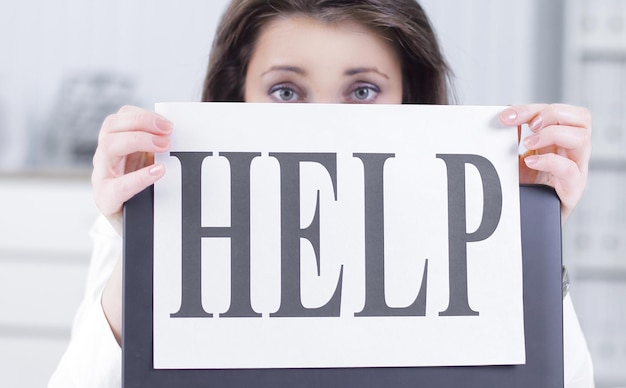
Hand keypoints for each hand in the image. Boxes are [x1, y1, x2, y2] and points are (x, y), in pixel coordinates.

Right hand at [91, 105, 171, 233]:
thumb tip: (183, 133)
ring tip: (165, 147)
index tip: (168, 124)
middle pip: (111, 127)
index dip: (143, 116)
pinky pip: (118, 186)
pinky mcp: (105, 200)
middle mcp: (104, 158)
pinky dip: (139, 177)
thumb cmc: (146, 193)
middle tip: (168, 133)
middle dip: (141, 124)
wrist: (137, 230)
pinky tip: (158, 171)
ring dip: (138, 140)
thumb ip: (158, 149)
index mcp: (115, 146)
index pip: (120, 118)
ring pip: (109, 146)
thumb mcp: (150, 165)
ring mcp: (101, 178)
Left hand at [499, 104, 591, 222]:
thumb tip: (505, 116)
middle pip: (581, 118)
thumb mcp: (515, 158)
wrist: (525, 222)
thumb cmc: (524, 189)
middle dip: (552, 114)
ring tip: (528, 143)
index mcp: (560, 141)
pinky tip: (530, 162)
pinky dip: (549, 161)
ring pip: (582, 138)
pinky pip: (570, 170)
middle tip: (528, 126)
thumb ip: (512, 138)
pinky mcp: (572, 190)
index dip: (533, 108)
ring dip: (552, 134)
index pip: (559, 112)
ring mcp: (576, 170)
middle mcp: (573, 153)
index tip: (507, 115)